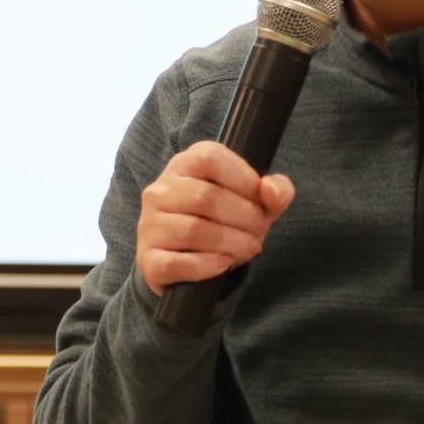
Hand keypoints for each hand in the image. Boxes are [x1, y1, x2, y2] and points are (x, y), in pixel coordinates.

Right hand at [136, 141, 294, 294]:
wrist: (187, 262)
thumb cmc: (225, 221)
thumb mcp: (255, 201)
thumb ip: (276, 190)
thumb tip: (271, 191)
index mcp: (185, 164)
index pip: (211, 157)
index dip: (244, 179)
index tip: (260, 200)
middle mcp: (161, 190)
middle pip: (205, 197)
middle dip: (244, 218)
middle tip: (259, 233)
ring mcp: (149, 225)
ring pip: (193, 231)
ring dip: (231, 243)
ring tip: (247, 249)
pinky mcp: (148, 260)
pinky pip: (176, 263)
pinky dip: (207, 266)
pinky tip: (223, 263)